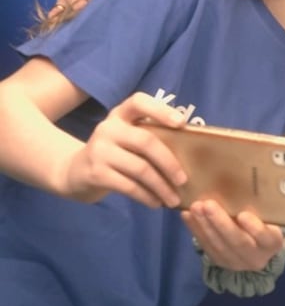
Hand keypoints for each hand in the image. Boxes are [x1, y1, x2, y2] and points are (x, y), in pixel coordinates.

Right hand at [61, 91, 187, 207]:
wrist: (74, 172)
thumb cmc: (114, 154)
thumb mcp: (126, 138)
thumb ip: (149, 137)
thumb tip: (189, 154)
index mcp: (120, 115)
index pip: (139, 102)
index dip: (161, 110)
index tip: (182, 123)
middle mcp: (108, 128)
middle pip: (146, 142)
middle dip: (169, 163)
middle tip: (183, 180)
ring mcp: (99, 150)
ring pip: (140, 169)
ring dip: (161, 187)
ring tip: (173, 199)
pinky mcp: (95, 173)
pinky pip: (129, 186)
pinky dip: (146, 196)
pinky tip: (155, 203)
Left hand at [182, 199, 284, 270]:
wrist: (259, 248)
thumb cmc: (266, 223)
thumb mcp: (270, 217)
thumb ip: (260, 209)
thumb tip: (241, 186)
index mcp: (272, 243)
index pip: (265, 237)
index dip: (254, 228)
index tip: (243, 214)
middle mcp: (255, 257)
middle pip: (237, 241)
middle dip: (220, 222)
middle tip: (207, 204)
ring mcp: (236, 262)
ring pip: (218, 245)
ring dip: (204, 225)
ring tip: (195, 207)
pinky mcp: (219, 261)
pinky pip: (206, 246)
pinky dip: (195, 230)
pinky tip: (187, 215)